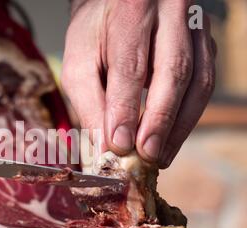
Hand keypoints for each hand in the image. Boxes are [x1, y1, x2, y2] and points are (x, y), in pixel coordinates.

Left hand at [62, 0, 215, 167]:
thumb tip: (106, 146)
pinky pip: (205, 83)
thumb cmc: (95, 34)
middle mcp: (170, 12)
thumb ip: (89, 101)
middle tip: (147, 156)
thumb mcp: (79, 62)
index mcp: (131, 11)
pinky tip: (171, 138)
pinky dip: (188, 116)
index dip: (126, 110)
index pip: (131, 67)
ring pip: (198, 81)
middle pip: (173, 72)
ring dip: (180, 126)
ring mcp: (194, 26)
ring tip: (159, 156)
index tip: (120, 145)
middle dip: (160, 121)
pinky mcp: (205, 42)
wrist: (119, 4)